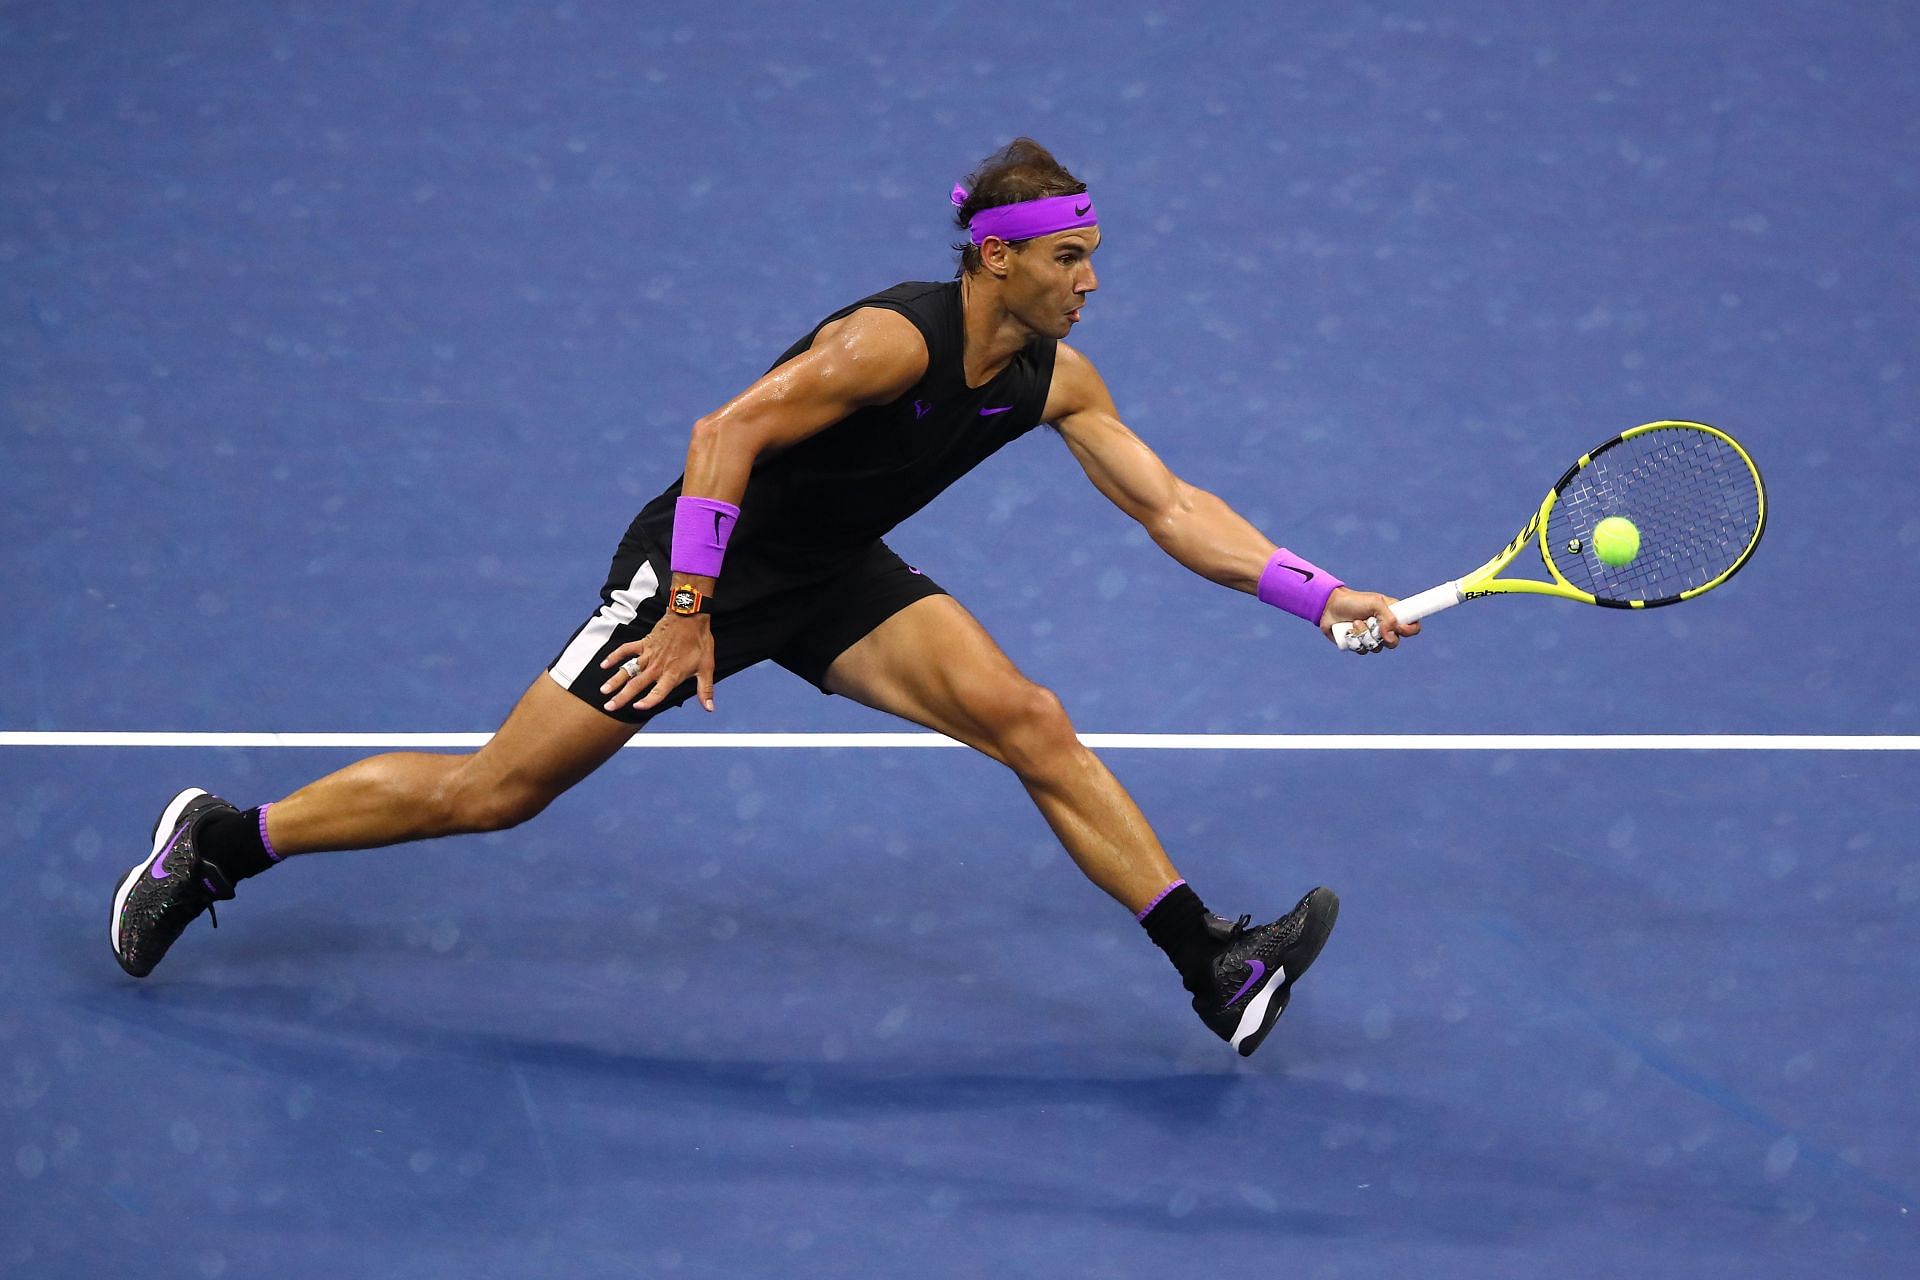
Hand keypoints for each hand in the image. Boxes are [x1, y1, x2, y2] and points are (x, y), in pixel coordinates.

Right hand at [600, 613, 716, 711]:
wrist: (690, 616)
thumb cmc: (699, 642)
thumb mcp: (707, 667)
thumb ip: (705, 689)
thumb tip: (710, 708)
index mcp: (672, 674)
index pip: (658, 692)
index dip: (648, 701)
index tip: (636, 707)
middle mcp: (657, 666)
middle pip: (637, 684)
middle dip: (622, 696)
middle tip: (609, 707)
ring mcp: (648, 654)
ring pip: (628, 670)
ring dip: (615, 680)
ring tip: (603, 691)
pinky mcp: (644, 643)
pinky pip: (626, 650)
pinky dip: (615, 656)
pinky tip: (604, 665)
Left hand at [1319, 587, 1419, 653]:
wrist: (1329, 606)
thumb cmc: (1353, 601)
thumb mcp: (1374, 603)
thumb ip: (1388, 617)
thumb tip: (1391, 637)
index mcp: (1393, 615)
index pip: (1412, 626)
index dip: (1409, 630)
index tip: (1399, 627)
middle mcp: (1384, 628)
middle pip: (1394, 643)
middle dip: (1381, 636)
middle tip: (1371, 624)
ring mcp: (1371, 638)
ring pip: (1377, 648)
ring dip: (1364, 635)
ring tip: (1355, 622)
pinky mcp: (1358, 644)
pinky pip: (1362, 651)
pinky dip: (1355, 641)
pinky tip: (1348, 630)